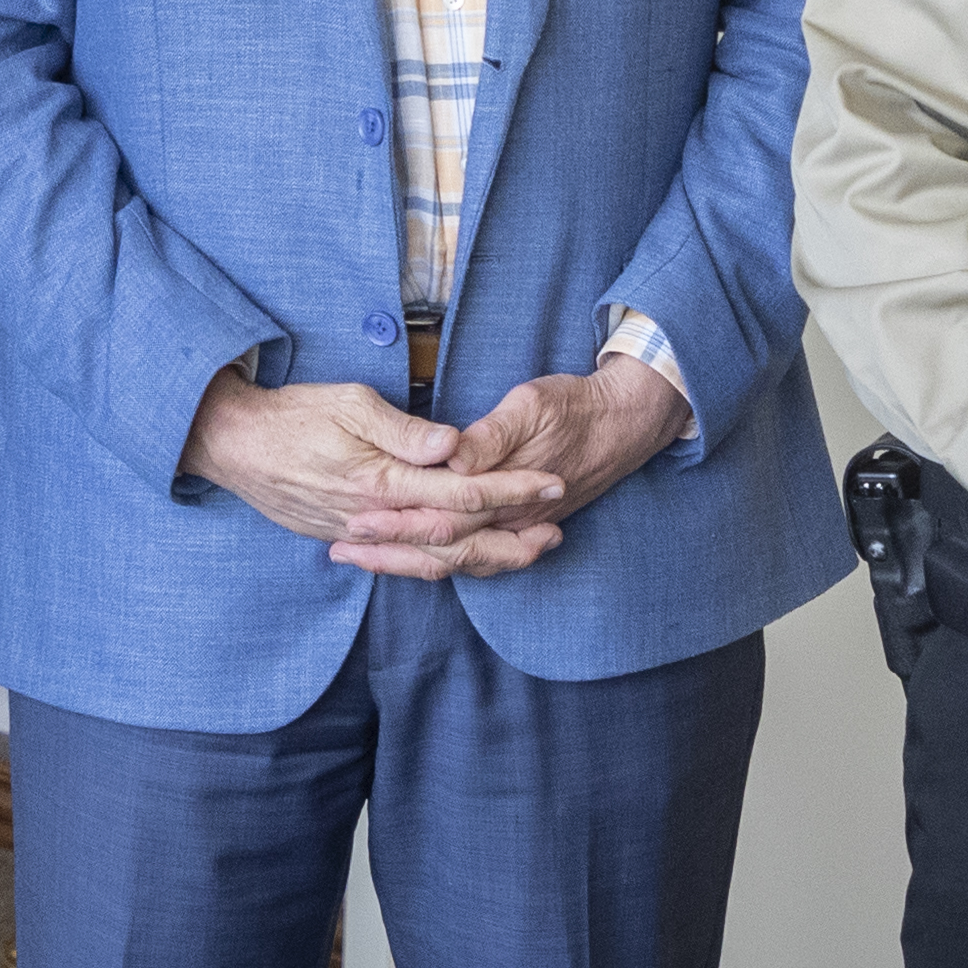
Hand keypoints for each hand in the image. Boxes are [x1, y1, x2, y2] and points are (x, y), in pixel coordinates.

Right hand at [185, 373, 559, 574]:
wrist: (231, 445)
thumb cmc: (292, 414)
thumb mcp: (349, 402)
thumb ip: (404, 429)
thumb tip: (455, 445)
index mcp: (382, 482)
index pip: (463, 493)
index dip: (511, 490)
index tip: (550, 483)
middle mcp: (376, 519)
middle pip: (458, 539)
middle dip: (512, 536)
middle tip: (557, 530)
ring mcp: (359, 535)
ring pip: (434, 560)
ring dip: (484, 558)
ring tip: (525, 551)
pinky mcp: (345, 539)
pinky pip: (403, 563)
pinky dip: (440, 567)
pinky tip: (462, 562)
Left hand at [329, 356, 688, 578]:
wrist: (625, 423)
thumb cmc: (575, 407)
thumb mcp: (532, 406)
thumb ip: (491, 437)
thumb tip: (453, 457)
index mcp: (505, 490)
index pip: (443, 518)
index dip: (397, 523)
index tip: (355, 520)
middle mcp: (509, 519)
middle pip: (442, 548)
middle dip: (389, 551)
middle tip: (341, 549)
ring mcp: (515, 527)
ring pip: (455, 560)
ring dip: (406, 561)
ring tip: (360, 558)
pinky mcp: (517, 525)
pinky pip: (473, 555)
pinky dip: (436, 559)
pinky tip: (407, 556)